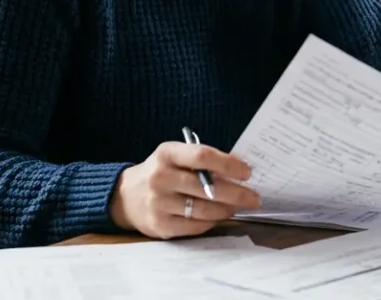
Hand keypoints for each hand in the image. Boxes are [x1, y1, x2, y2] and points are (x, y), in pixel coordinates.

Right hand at [109, 142, 261, 238]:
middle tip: (254, 198)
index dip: (228, 164)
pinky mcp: (160, 225)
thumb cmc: (161, 173)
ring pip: (204, 209)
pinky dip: (212, 222)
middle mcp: (161, 177)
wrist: (126, 196)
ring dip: (227, 210)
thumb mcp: (174, 157)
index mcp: (166, 153)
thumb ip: (201, 161)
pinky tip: (218, 216)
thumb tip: (239, 170)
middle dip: (237, 194)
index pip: (201, 156)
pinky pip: (195, 226)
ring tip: (237, 207)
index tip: (246, 172)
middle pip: (207, 187)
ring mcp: (159, 203)